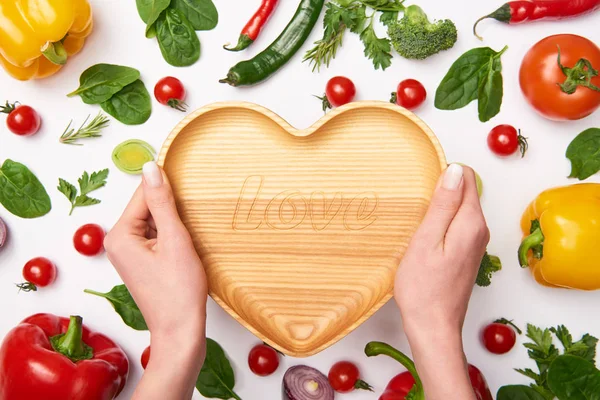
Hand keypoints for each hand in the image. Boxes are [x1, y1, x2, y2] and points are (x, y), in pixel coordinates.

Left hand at [104, 162, 207, 399]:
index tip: (187, 188)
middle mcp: (117, 243)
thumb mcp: (174, 239)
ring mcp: (127, 254)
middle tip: (186, 233)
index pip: (143, 194)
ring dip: (173, 226)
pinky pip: (155, 238)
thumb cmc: (179, 291)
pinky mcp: (139, 263)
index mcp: (119, 235)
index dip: (168, 191)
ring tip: (185, 246)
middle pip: (147, 208)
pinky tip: (183, 252)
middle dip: (171, 212)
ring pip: (154, 223)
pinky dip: (172, 239)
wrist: (180, 330)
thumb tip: (150, 168)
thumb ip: (161, 201)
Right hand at [394, 164, 488, 399]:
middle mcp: (480, 230)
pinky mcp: (468, 253)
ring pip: (459, 209)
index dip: (443, 176)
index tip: (423, 193)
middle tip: (416, 210)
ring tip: (417, 224)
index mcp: (471, 223)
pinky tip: (424, 238)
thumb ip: (442, 204)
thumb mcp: (426, 240)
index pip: (466, 178)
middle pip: (463, 192)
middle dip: (441, 191)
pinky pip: (457, 225)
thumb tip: (455, 170)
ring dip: (439, 209)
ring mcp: (476, 243)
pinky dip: (441, 223)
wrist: (433, 327)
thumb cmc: (423, 288)